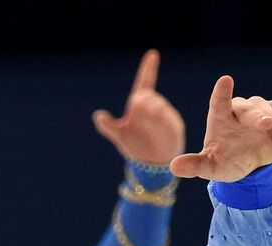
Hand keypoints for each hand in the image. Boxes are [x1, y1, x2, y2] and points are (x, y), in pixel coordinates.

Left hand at [92, 48, 184, 164]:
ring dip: (153, 109)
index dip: (148, 68)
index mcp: (139, 104)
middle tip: (137, 106)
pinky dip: (165, 118)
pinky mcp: (174, 125)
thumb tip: (97, 116)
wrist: (151, 164)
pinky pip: (170, 118)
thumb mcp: (120, 137)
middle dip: (143, 100)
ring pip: (159, 106)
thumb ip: (108, 127)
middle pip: (148, 96)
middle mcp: (153, 106)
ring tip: (149, 115)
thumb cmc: (135, 146)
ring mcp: (164, 115)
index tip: (153, 54)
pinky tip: (161, 121)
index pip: (144, 82)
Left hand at [170, 75, 271, 182]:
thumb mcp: (209, 167)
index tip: (225, 81)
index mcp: (220, 115)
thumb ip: (194, 165)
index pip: (220, 101)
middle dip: (260, 116)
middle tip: (268, 124)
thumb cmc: (223, 161)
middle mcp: (241, 109)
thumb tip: (174, 166)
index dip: (222, 92)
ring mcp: (261, 111)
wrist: (245, 164)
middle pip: (251, 109)